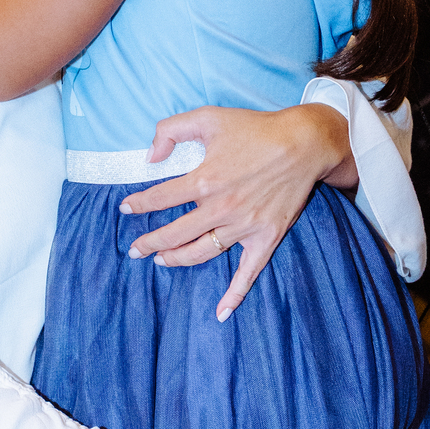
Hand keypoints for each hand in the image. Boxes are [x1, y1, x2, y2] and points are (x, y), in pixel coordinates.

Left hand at [122, 104, 357, 319]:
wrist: (304, 143)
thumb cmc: (256, 128)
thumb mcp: (209, 116)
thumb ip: (171, 129)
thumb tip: (150, 156)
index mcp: (204, 180)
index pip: (161, 198)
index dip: (138, 204)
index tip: (125, 208)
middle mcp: (221, 208)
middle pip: (174, 233)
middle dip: (149, 243)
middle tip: (134, 249)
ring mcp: (244, 226)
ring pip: (201, 252)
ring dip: (177, 260)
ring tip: (161, 261)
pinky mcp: (266, 237)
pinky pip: (248, 272)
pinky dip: (234, 294)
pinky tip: (221, 312)